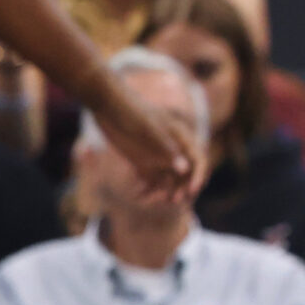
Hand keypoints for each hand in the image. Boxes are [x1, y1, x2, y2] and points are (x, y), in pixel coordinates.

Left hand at [85, 73, 200, 201]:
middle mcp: (171, 148)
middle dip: (182, 187)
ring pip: (168, 179)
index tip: (191, 190)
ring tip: (157, 201)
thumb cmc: (129, 109)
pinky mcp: (141, 160)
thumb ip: (165, 148)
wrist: (105, 103)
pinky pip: (149, 180)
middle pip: (185, 172)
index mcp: (179, 136)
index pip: (197, 159)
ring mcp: (156, 155)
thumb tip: (184, 169)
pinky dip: (147, 190)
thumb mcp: (147, 128)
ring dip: (166, 191)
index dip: (198, 175)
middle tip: (174, 200)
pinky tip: (139, 196)